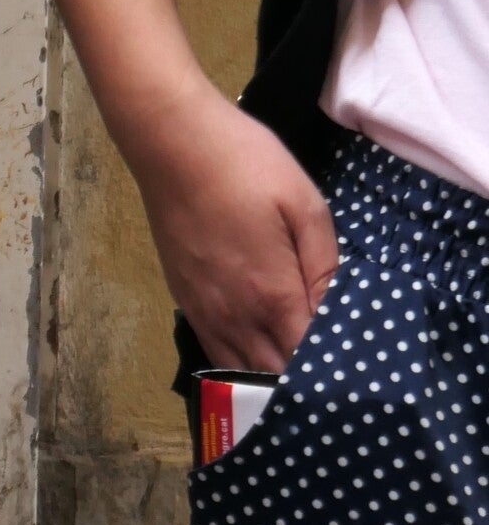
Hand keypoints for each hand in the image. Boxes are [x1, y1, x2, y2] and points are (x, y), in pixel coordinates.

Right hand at [128, 82, 338, 372]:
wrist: (172, 142)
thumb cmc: (245, 164)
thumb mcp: (304, 204)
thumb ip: (325, 265)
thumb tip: (337, 312)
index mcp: (273, 295)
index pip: (306, 361)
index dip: (330, 371)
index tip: (353, 367)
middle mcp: (235, 316)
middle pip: (273, 376)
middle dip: (302, 382)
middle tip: (330, 373)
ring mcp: (204, 311)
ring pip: (239, 372)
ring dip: (268, 379)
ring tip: (294, 373)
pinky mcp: (183, 298)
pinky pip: (213, 351)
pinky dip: (237, 364)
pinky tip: (255, 353)